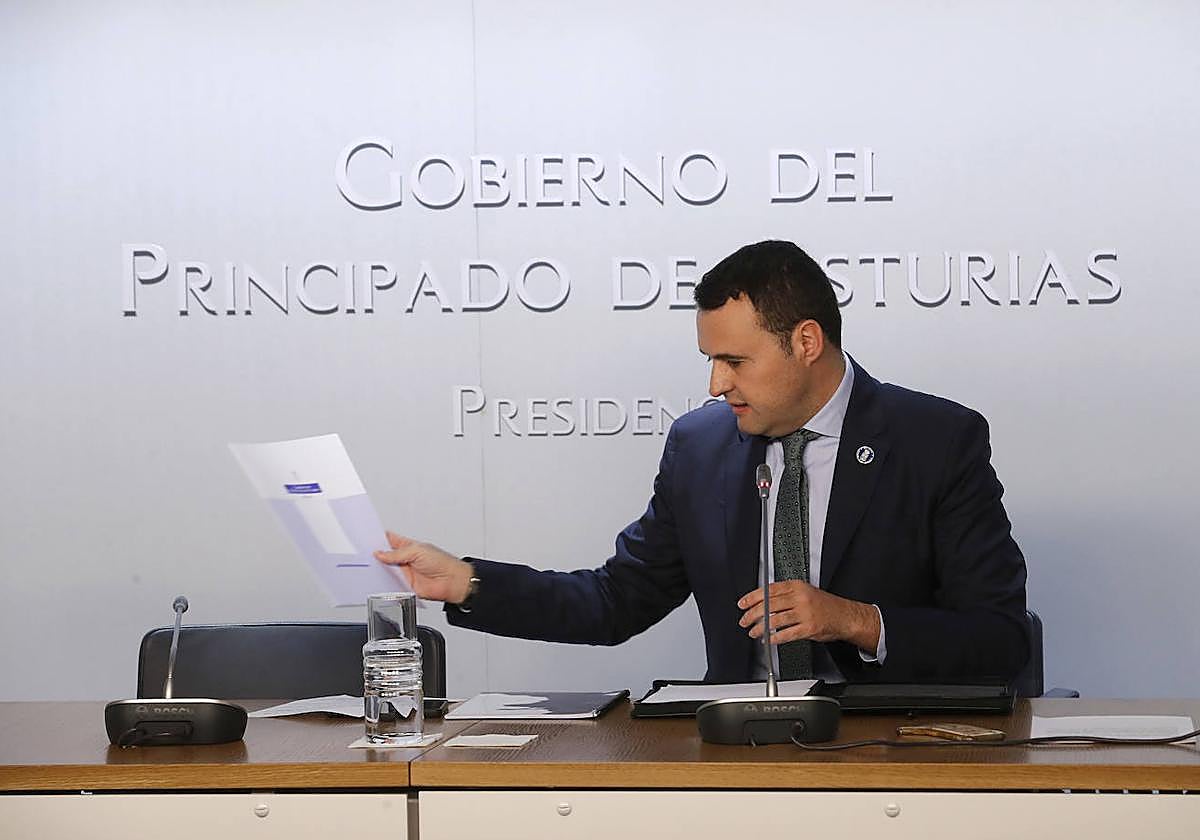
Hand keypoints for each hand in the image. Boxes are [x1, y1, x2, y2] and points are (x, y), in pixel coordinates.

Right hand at [374, 531, 473, 603]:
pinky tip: (377, 581)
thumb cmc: (442, 562)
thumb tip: (380, 553)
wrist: (451, 582)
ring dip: (379, 570)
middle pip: (385, 556)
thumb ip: (397, 553)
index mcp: (409, 546)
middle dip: (376, 555)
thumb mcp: (417, 551)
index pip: (390, 540)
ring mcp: (405, 572)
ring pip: (386, 570)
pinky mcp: (405, 585)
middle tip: (365, 555)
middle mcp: (405, 558)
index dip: (379, 538)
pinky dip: (384, 583)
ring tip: (368, 567)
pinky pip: (391, 584)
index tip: (367, 538)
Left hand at [737, 580, 879, 651]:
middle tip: (744, 621)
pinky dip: (775, 638)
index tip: (743, 604)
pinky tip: (769, 640)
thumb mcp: (805, 592)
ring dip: (761, 628)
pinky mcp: (809, 628)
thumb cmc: (825, 605)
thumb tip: (762, 601)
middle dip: (752, 614)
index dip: (752, 597)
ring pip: (775, 620)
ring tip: (754, 632)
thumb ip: (786, 594)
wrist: (845, 616)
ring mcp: (805, 613)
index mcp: (797, 586)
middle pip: (769, 604)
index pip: (769, 590)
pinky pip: (787, 634)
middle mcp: (800, 598)